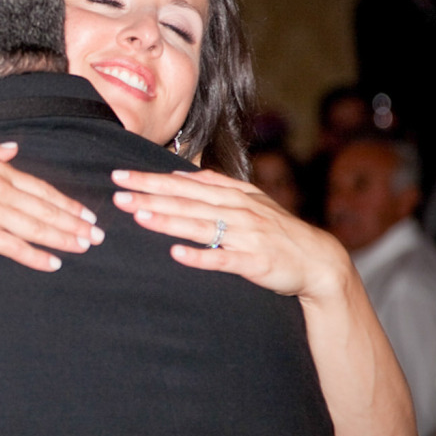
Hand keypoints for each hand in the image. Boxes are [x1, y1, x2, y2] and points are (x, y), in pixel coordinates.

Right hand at [0, 138, 102, 271]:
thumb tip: (12, 149)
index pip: (40, 188)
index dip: (66, 202)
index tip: (85, 212)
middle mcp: (0, 189)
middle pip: (45, 209)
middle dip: (74, 223)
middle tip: (97, 235)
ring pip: (36, 227)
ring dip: (63, 238)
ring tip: (85, 247)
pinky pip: (13, 246)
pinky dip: (35, 255)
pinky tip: (53, 263)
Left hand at [110, 167, 346, 299]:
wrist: (317, 260)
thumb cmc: (276, 230)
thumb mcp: (248, 200)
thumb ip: (215, 186)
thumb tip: (179, 173)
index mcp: (231, 194)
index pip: (183, 183)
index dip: (151, 179)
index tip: (121, 176)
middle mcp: (237, 210)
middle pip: (186, 201)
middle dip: (150, 197)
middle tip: (117, 194)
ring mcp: (245, 235)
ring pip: (200, 225)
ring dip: (168, 221)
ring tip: (140, 217)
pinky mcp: (253, 261)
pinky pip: (223, 258)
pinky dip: (200, 256)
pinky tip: (177, 254)